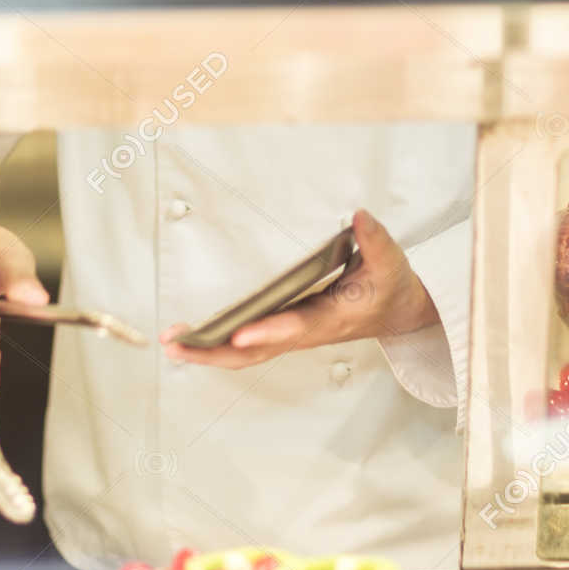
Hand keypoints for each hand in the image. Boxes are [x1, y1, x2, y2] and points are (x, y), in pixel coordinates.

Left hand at [159, 207, 438, 370]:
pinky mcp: (284, 330)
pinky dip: (218, 345)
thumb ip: (376, 240)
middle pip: (256, 352)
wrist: (396, 311)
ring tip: (172, 342)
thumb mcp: (391, 263)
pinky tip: (193, 338)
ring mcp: (292, 334)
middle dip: (215, 352)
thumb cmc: (389, 288)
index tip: (239, 331)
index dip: (269, 332)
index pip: (296, 327)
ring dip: (208, 352)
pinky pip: (247, 345)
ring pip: (246, 353)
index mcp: (331, 318)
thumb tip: (359, 216)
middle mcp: (306, 332)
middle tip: (177, 344)